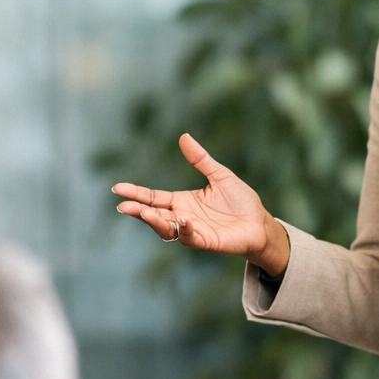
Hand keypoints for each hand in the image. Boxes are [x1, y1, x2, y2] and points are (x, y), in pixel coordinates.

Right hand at [112, 134, 291, 274]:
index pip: (153, 197)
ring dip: (155, 222)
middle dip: (138, 210)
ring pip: (166, 229)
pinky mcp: (205, 242)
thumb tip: (183, 136)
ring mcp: (192, 231)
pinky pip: (189, 237)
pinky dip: (184, 230)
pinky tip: (182, 220)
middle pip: (153, 214)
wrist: (260, 223)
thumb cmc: (240, 201)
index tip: (118, 188)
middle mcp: (182, 217)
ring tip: (144, 212)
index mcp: (182, 201)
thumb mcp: (219, 175)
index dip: (136, 193)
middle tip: (123, 206)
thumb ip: (200, 159)